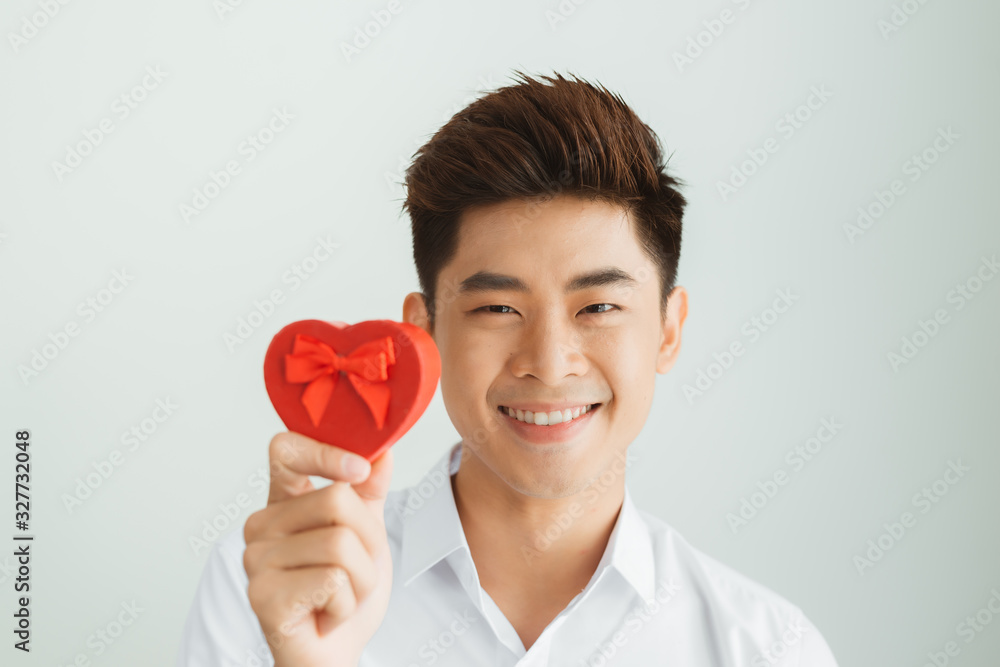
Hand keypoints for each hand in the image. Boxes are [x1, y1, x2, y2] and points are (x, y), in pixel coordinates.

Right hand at [243, 432, 393, 666]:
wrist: (333, 656)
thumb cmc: (344, 595)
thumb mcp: (365, 534)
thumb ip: (369, 492)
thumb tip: (381, 451)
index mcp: (282, 503)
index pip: (285, 449)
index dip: (324, 451)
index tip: (359, 470)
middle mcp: (260, 527)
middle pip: (337, 499)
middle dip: (369, 543)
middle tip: (354, 573)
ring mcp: (256, 562)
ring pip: (341, 543)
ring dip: (362, 579)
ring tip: (342, 596)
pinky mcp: (263, 596)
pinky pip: (333, 579)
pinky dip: (346, 603)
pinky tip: (327, 615)